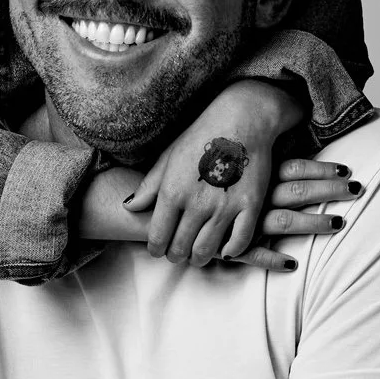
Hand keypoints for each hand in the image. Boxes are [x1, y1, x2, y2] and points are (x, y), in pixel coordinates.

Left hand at [126, 83, 354, 270]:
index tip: (160, 248)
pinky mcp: (250, 206)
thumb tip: (129, 207)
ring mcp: (224, 207)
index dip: (157, 249)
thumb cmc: (200, 137)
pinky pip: (239, 242)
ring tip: (198, 253)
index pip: (157, 238)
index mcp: (172, 193)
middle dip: (176, 256)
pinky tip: (224, 249)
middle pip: (180, 249)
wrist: (241, 120)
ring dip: (199, 258)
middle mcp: (196, 204)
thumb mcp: (168, 158)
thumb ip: (148, 187)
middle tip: (178, 253)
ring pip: (206, 251)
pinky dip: (229, 251)